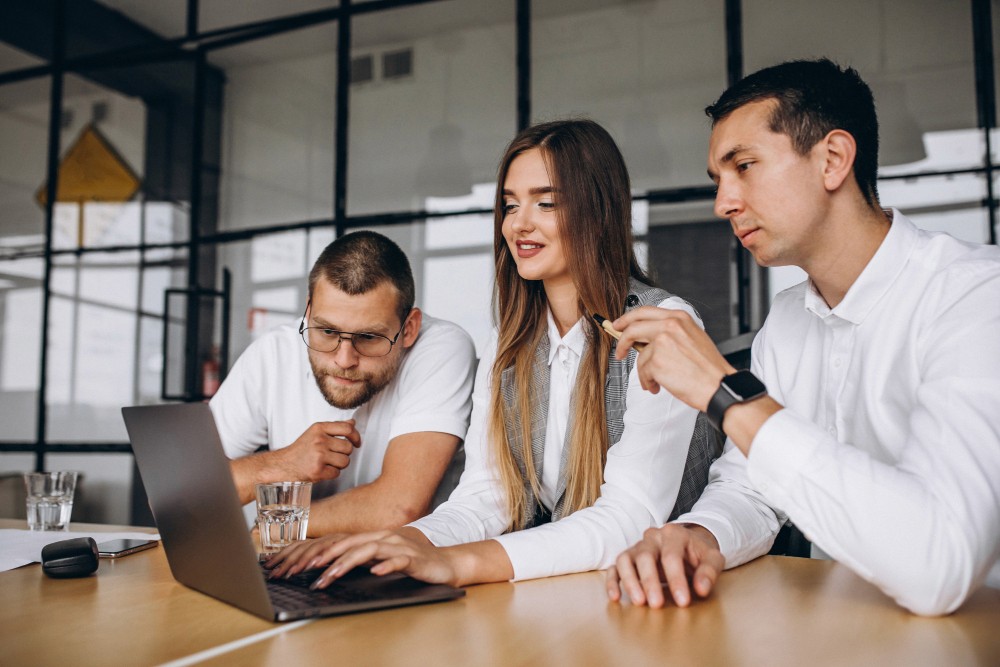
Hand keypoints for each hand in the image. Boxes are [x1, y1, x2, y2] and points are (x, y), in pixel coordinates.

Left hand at [265, 528, 459, 587]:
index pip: (341, 542)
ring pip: (369, 551)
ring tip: (331, 574)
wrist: (444, 562)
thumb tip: (331, 565)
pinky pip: (398, 561)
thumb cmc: (412, 561)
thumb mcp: (381, 558)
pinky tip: (377, 573)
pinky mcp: (414, 558)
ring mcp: (399, 546)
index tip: (300, 564)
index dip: (320, 551)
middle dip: (326, 557)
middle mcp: (384, 538)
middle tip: (306, 570)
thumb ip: (361, 558)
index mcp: (373, 538)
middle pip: (349, 544)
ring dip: (348, 563)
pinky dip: (387, 566)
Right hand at [274, 420, 360, 482]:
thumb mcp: (316, 432)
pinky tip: (322, 469)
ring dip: (339, 464)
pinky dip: (332, 473)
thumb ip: (335, 427)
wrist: (283, 465)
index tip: (356, 442)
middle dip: (344, 453)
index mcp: (319, 428)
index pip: (348, 429)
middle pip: (348, 447)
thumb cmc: (301, 449)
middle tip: (333, 455)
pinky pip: (337, 473)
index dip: (356, 436)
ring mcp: (318, 456)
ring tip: (328, 462)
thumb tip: (352, 423)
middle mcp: (319, 440)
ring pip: (345, 461)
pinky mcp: (317, 471)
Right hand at [606, 524, 724, 607]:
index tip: (683, 601)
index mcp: (674, 534)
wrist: (688, 545)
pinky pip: (615, 567)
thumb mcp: (712, 558)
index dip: (676, 579)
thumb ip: (709, 572)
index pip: (671, 556)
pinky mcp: (629, 558)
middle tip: (657, 604)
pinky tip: (616, 597)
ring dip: (630, 581)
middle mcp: (652, 537)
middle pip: (645, 556)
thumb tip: (701, 589)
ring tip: (639, 602)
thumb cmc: (698, 554)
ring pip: (625, 559)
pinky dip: (612, 581)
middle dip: (650, 582)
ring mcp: (638, 546)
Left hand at [613, 307, 733, 410]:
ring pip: (640, 356)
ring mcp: (661, 342)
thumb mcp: (692, 338)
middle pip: (633, 328)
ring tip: (655, 381)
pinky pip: (643, 372)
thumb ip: (670, 333)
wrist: (718, 385)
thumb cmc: (708, 367)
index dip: (628, 318)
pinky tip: (659, 386)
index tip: (620, 325)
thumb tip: (646, 340)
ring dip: (645, 372)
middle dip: (622, 340)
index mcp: (679, 318)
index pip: (645, 311)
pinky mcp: (656, 360)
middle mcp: (669, 326)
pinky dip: (648, 382)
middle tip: (620, 350)